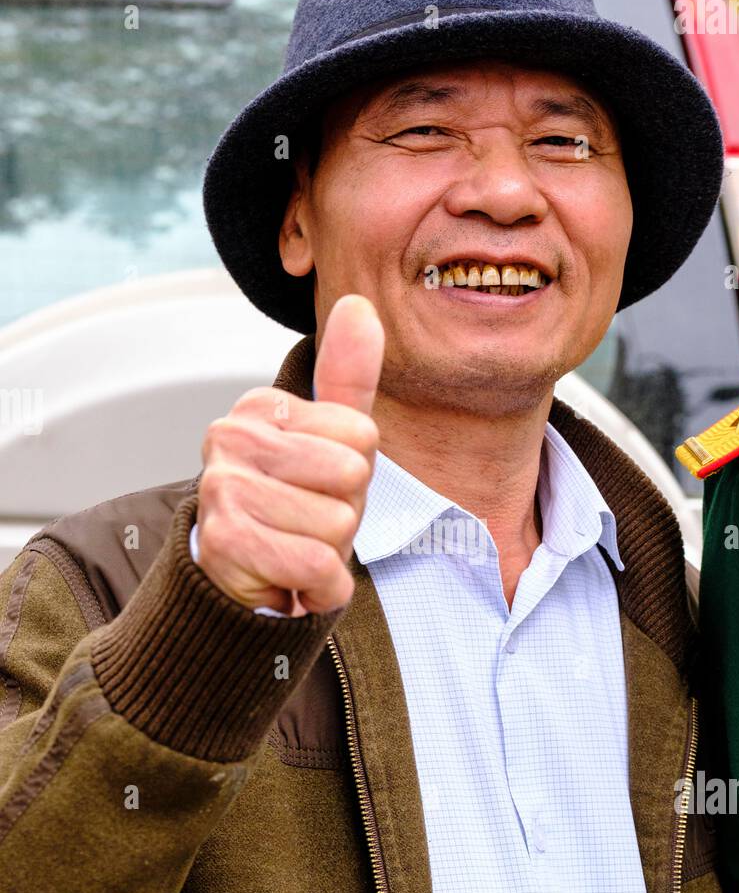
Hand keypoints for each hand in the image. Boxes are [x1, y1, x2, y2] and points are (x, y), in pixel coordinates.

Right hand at [196, 294, 383, 615]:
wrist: (242, 588)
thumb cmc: (295, 510)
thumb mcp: (331, 442)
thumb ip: (346, 378)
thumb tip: (360, 304)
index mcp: (260, 406)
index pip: (362, 435)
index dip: (354, 475)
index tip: (317, 489)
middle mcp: (231, 437)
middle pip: (351, 475)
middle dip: (344, 515)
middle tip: (308, 524)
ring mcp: (223, 488)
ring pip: (336, 522)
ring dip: (329, 552)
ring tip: (295, 549)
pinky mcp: (226, 542)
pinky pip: (315, 564)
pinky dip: (320, 586)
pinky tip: (293, 583)